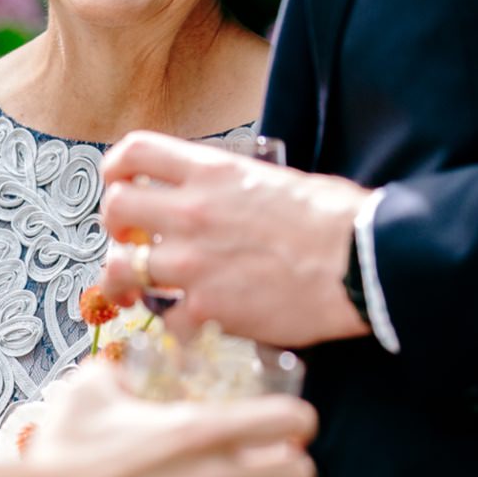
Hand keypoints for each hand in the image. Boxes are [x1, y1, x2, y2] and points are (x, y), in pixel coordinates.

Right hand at [23, 365, 317, 476]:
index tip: (271, 430)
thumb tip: (121, 367)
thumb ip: (115, 373)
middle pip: (301, 473)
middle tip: (265, 474)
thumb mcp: (85, 395)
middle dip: (289, 471)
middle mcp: (213, 476)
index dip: (290, 423)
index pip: (291, 420)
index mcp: (197, 429)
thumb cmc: (59, 453)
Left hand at [98, 131, 370, 346]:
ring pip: (121, 269)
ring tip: (130, 292)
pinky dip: (173, 324)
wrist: (366, 263)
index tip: (119, 184)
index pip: (135, 152)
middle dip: (112, 227)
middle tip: (126, 241)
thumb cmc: (336, 220)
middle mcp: (192, 212)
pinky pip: (164, 319)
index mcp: (211, 172)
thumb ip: (229, 187)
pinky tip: (191, 324)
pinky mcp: (208, 307)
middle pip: (115, 209)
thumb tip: (212, 197)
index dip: (116, 169)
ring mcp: (194, 262)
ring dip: (122, 282)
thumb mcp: (275, 179)